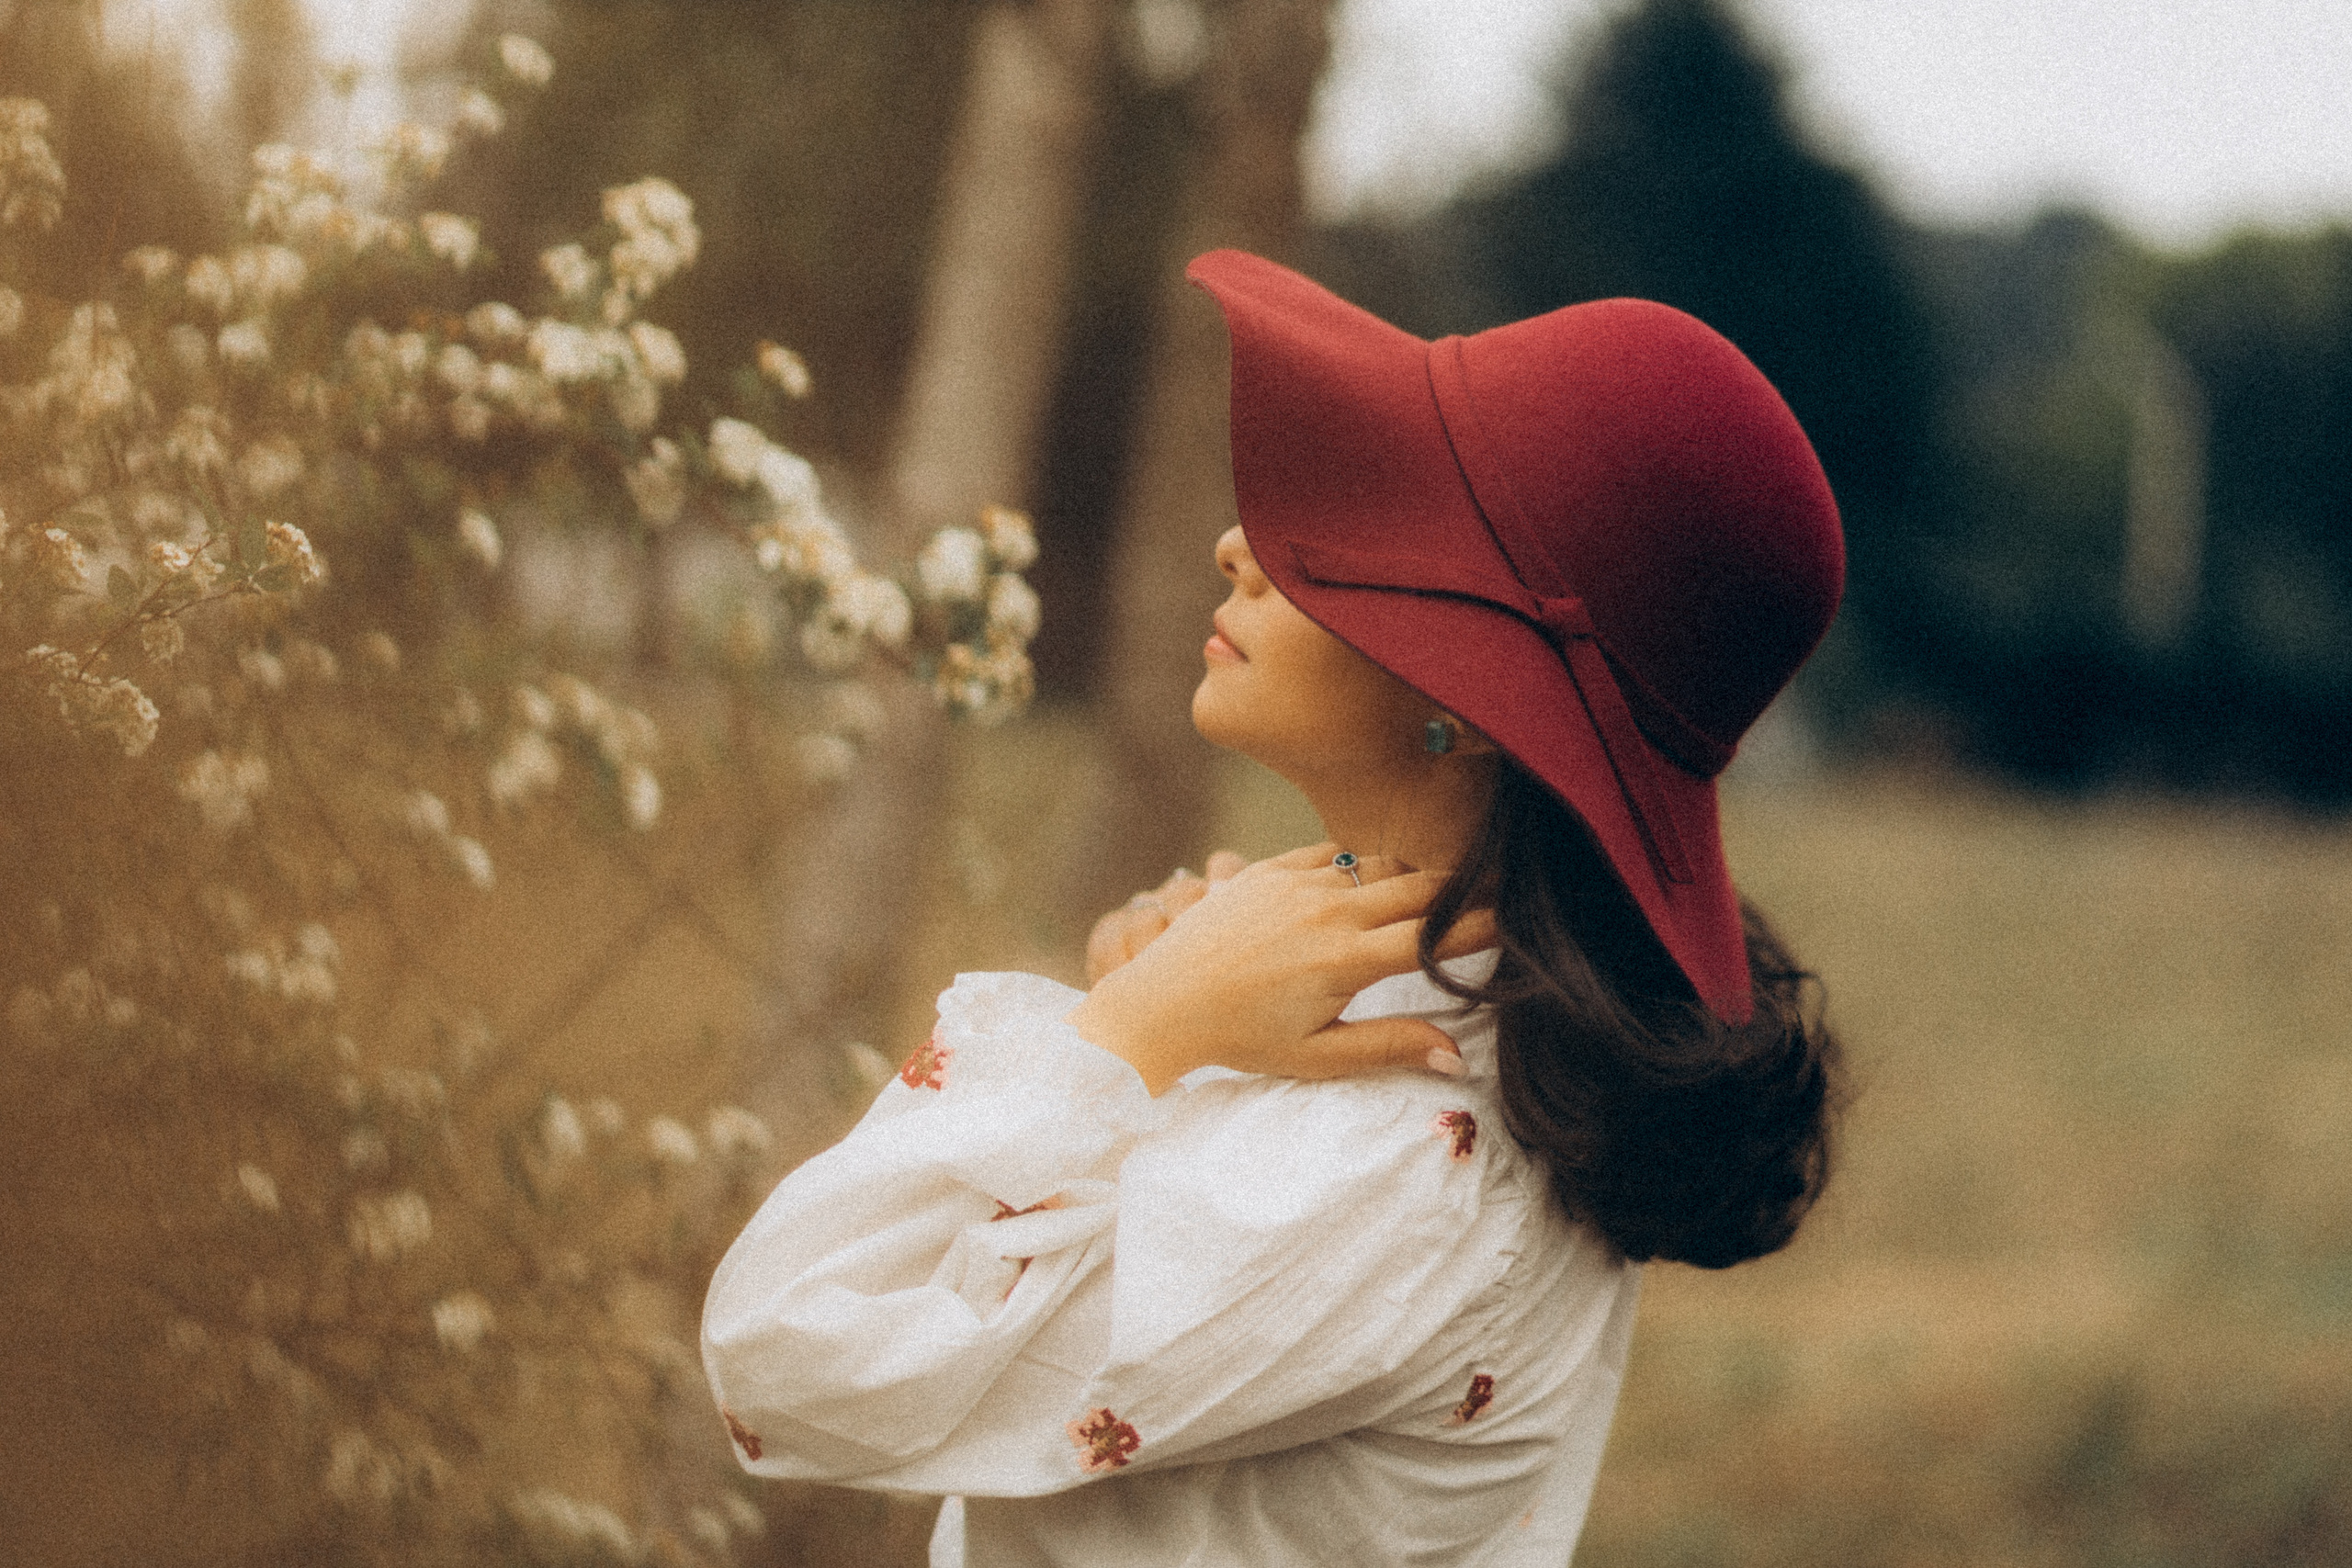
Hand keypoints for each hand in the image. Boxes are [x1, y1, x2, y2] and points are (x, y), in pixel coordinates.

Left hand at [1068, 844, 1497, 1094]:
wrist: (1160, 1004)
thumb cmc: (1241, 1039)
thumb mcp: (1318, 1057)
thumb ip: (1391, 1047)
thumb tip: (1458, 1054)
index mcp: (1348, 961)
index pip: (1436, 936)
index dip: (1483, 928)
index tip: (1516, 924)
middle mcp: (1329, 911)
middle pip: (1421, 889)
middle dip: (1461, 893)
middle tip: (1493, 895)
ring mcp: (1297, 883)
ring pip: (1381, 864)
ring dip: (1415, 875)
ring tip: (1442, 888)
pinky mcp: (1269, 870)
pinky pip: (1335, 851)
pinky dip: (1364, 863)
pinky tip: (1375, 878)